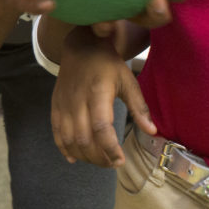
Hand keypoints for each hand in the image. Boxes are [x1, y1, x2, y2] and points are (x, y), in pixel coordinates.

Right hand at [51, 26, 155, 167]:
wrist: (81, 45)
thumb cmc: (107, 63)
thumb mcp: (127, 80)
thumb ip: (139, 107)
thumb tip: (152, 132)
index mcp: (98, 93)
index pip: (101, 128)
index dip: (110, 149)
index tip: (120, 160)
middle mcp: (77, 101)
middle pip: (84, 139)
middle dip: (99, 158)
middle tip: (112, 163)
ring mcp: (64, 104)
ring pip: (69, 139)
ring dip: (83, 156)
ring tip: (98, 160)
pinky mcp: (55, 105)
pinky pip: (56, 132)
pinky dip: (64, 148)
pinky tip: (74, 158)